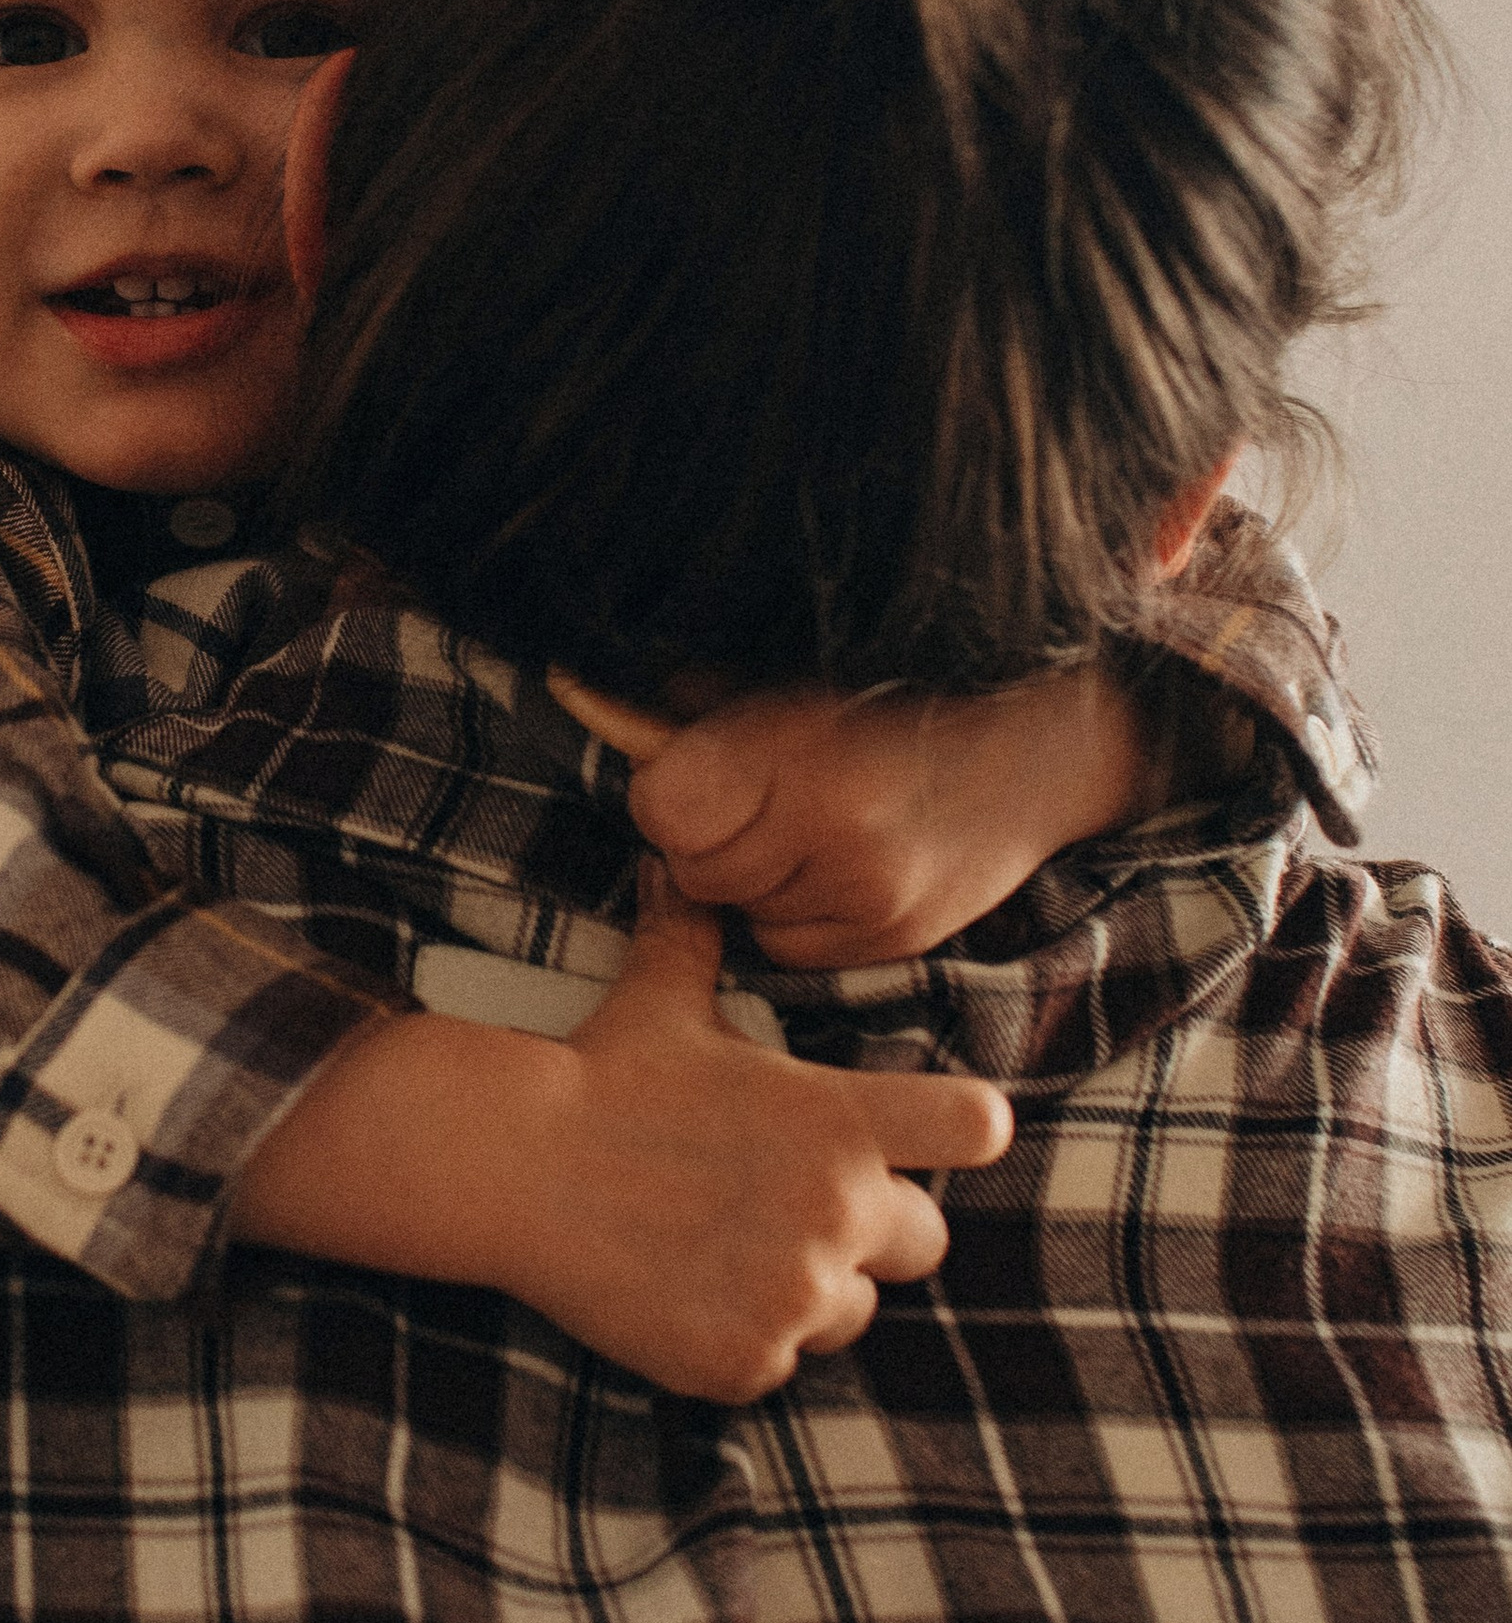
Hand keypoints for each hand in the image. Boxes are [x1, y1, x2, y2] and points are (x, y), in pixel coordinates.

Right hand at [227, 868, 1012, 1402]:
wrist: (510, 1165)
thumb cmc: (596, 1074)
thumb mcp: (662, 996)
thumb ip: (696, 934)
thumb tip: (677, 863)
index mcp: (838, 1119)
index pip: (975, 1127)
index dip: (959, 1129)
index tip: (920, 1134)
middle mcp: (835, 1208)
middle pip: (925, 1239)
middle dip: (869, 1227)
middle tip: (786, 1205)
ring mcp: (793, 1291)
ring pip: (850, 1309)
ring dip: (807, 1288)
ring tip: (723, 1247)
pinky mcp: (743, 1358)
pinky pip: (777, 1361)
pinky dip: (740, 1339)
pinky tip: (682, 1292)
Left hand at [551, 661, 1150, 970]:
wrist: (1044, 744)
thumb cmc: (902, 694)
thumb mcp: (798, 675)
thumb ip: (698, 699)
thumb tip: (578, 688)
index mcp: (803, 750)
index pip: (662, 804)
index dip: (667, 789)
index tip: (694, 768)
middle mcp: (837, 832)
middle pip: (694, 866)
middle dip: (706, 835)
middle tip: (755, 794)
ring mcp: (871, 896)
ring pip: (738, 912)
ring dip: (751, 877)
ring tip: (804, 824)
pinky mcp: (896, 939)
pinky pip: (788, 947)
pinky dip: (793, 912)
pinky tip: (834, 864)